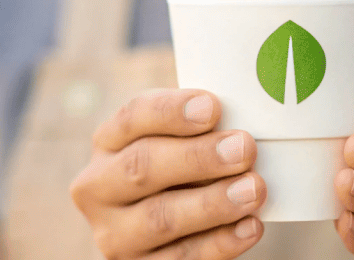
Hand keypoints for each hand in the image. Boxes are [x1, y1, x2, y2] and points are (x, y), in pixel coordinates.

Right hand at [71, 89, 266, 258]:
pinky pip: (180, 259)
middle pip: (142, 167)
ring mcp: (115, 233)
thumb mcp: (178, 140)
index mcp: (108, 142)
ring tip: (253, 189)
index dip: (171, 112)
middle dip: (198, 158)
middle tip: (244, 148)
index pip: (133, 117)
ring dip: (213, 203)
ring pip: (160, 218)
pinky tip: (250, 226)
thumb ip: (199, 130)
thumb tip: (237, 131)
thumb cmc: (181, 168)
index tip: (212, 108)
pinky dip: (219, 243)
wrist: (168, 223)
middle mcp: (99, 188)